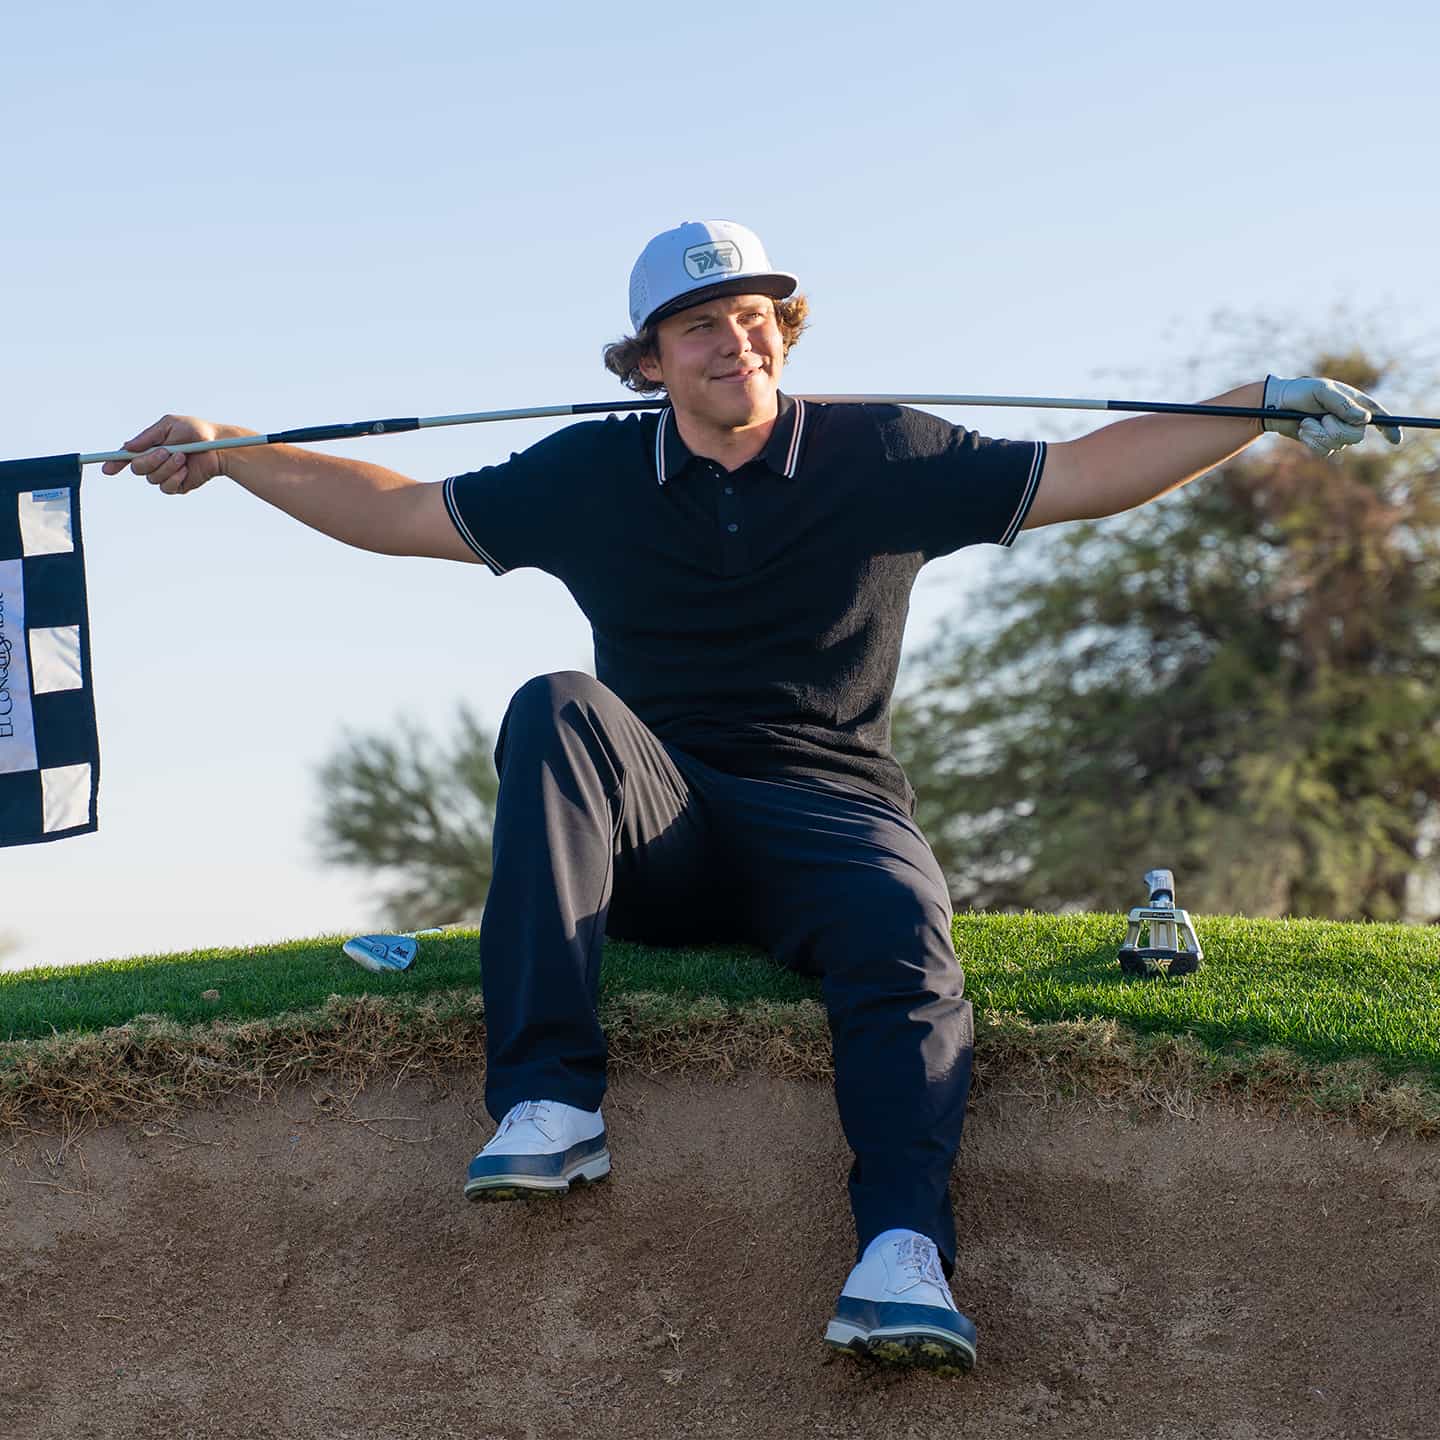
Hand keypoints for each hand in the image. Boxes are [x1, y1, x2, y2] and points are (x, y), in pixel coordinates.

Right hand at [100, 414, 241, 494]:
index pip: (127, 457)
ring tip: (183, 456)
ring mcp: (166, 474)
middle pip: (137, 469)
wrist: (219, 446)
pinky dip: (175, 478)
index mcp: (149, 446)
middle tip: (166, 451)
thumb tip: (127, 447)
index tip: (107, 468)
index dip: (115, 463)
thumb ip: (148, 437)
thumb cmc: (196, 431)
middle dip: (150, 460)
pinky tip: (186, 470)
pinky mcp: (178, 485)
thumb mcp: (169, 426)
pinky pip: (167, 487)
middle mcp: (155, 462)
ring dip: (167, 467)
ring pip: (152, 478)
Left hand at [1262, 375, 1402, 455]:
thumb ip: (1342, 405)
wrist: (1276, 406)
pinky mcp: (1322, 444)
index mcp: (1354, 402)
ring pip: (1338, 445)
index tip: (1396, 439)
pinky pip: (1324, 451)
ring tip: (1306, 422)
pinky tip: (1303, 431)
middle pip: (1357, 436)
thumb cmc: (1300, 392)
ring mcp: (1335, 433)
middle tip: (1322, 418)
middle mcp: (1348, 419)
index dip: (1389, 427)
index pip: (1378, 415)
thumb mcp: (1322, 391)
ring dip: (1319, 434)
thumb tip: (1365, 419)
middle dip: (1337, 430)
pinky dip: (1311, 441)